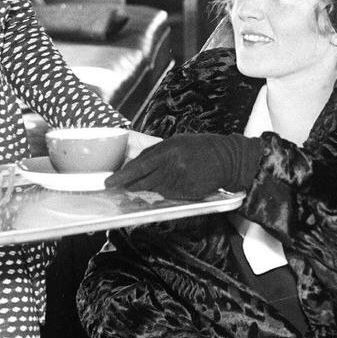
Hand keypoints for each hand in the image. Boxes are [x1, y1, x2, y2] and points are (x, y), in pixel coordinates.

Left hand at [104, 133, 261, 199]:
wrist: (228, 158)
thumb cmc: (201, 147)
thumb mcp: (177, 142)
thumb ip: (157, 153)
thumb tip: (136, 164)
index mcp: (168, 149)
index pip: (138, 166)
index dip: (121, 176)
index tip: (108, 182)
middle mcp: (172, 166)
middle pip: (142, 181)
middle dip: (128, 185)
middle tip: (116, 188)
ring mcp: (180, 181)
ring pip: (154, 189)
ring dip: (150, 186)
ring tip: (156, 179)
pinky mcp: (187, 193)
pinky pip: (169, 195)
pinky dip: (166, 191)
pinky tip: (176, 182)